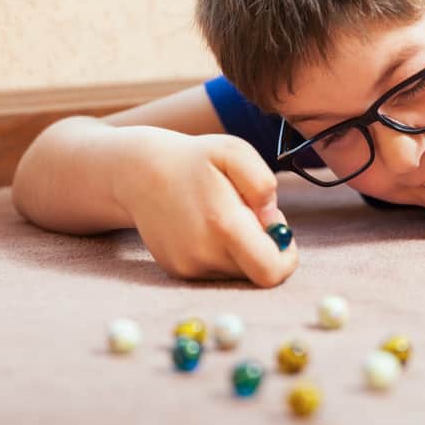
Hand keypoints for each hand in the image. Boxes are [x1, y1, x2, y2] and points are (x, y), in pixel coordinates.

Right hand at [113, 130, 296, 286]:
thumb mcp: (234, 151)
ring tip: (224, 214)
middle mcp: (205, 254)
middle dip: (266, 248)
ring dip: (243, 248)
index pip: (271, 272)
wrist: (138, 172)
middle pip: (258, 272)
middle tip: (253, 215)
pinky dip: (222, 251)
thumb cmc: (195, 159)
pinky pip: (217, 269)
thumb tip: (272, 221)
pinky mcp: (178, 270)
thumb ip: (262, 183)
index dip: (286, 256)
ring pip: (238, 271)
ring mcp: (189, 266)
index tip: (278, 231)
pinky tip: (206, 224)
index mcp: (224, 226)